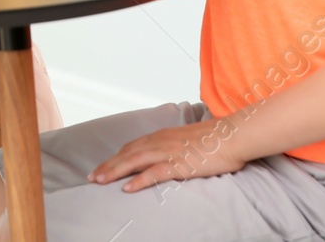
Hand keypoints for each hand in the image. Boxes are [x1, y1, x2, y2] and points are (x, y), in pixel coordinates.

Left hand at [88, 118, 246, 191]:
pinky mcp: (179, 164)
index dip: (116, 156)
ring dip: (115, 171)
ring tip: (100, 181)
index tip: (103, 165)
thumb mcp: (188, 140)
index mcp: (163, 135)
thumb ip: (175, 146)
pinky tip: (127, 188)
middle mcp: (161, 141)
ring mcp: (168, 152)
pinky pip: (154, 173)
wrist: (232, 136)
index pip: (133, 146)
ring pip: (134, 161)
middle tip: (92, 176)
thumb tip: (170, 154)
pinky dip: (138, 180)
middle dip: (108, 165)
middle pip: (128, 153)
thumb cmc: (215, 140)